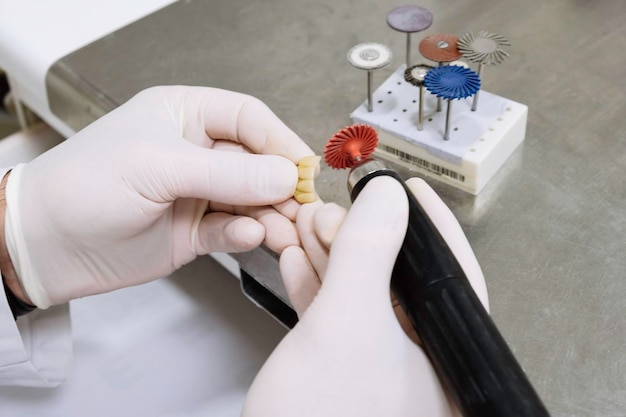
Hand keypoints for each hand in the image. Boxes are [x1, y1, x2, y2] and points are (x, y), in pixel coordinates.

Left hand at [2, 86, 313, 307]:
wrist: (48, 245)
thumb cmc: (85, 185)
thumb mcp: (158, 165)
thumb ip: (226, 173)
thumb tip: (284, 175)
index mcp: (186, 115)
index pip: (249, 120)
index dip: (280, 142)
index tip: (303, 167)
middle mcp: (196, 152)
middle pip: (258, 163)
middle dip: (282, 184)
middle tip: (302, 205)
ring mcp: (198, 194)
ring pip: (252, 201)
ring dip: (272, 215)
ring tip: (284, 229)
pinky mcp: (197, 232)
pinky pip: (235, 231)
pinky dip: (246, 235)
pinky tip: (248, 237)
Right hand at [242, 177, 487, 416]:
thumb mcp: (346, 324)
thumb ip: (368, 255)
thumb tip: (387, 199)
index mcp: (445, 359)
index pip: (454, 275)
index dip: (431, 225)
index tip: (408, 188)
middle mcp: (419, 364)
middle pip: (398, 280)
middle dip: (361, 236)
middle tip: (338, 207)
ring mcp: (377, 367)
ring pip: (362, 294)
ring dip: (332, 255)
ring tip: (309, 225)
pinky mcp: (341, 371)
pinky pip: (335, 316)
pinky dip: (316, 284)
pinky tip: (299, 259)